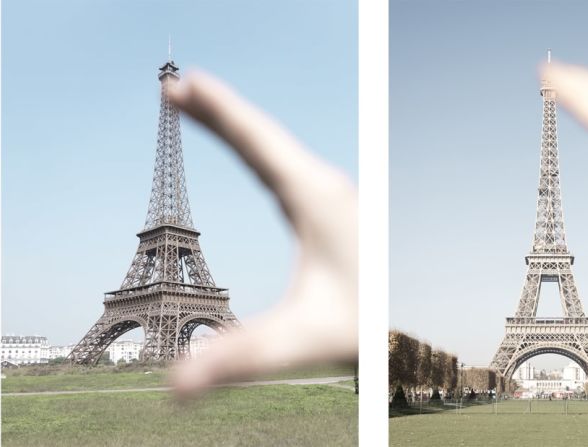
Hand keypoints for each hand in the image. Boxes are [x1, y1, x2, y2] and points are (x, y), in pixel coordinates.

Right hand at [166, 71, 357, 397]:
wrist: (411, 320)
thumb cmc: (371, 322)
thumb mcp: (306, 336)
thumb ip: (243, 354)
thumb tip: (177, 384)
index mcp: (314, 199)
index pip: (257, 143)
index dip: (217, 113)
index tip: (181, 84)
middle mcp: (324, 188)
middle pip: (263, 138)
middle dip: (219, 113)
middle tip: (177, 88)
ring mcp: (331, 197)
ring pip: (277, 149)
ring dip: (239, 127)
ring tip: (203, 107)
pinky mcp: (332, 211)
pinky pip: (287, 166)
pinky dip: (258, 150)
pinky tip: (255, 158)